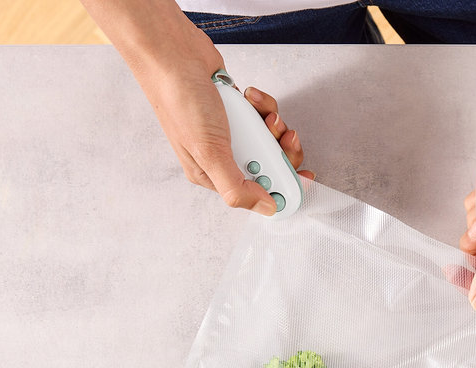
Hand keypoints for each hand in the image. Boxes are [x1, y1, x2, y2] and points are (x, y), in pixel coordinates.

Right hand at [114, 11, 310, 214]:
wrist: (172, 51)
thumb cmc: (180, 100)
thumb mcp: (210, 153)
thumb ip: (238, 187)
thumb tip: (267, 208)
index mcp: (213, 175)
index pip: (257, 194)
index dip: (283, 187)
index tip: (303, 176)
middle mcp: (223, 157)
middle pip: (270, 167)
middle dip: (282, 151)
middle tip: (283, 136)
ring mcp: (232, 133)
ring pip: (271, 140)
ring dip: (274, 124)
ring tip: (263, 113)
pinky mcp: (239, 111)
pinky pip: (264, 115)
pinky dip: (263, 105)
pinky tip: (249, 95)